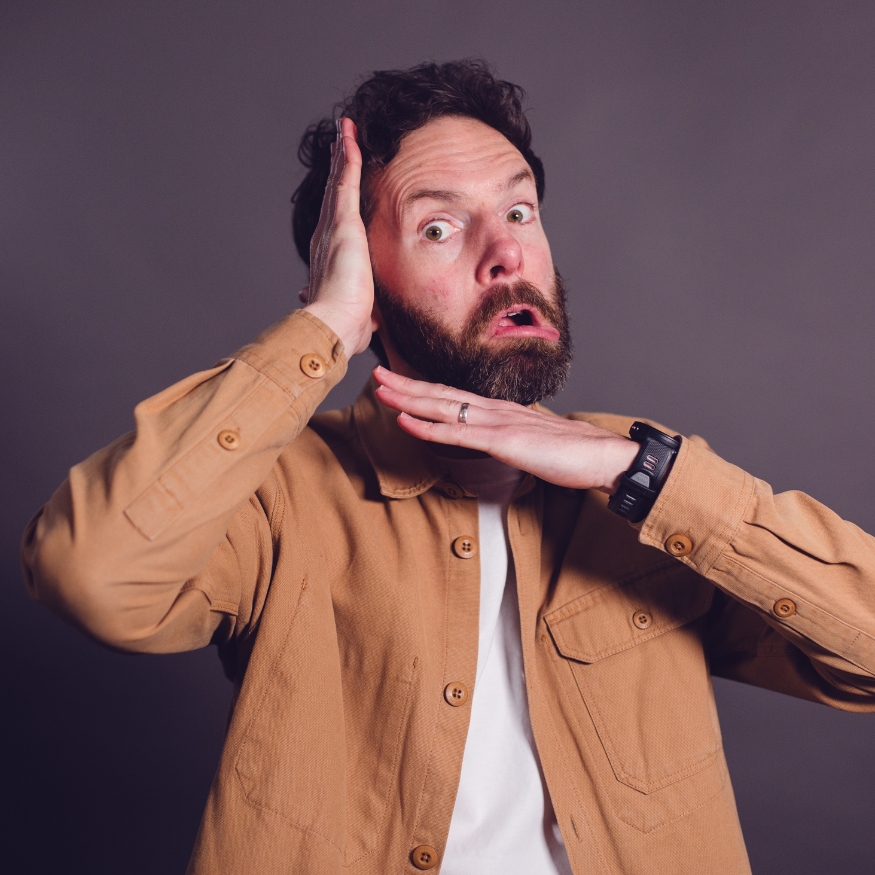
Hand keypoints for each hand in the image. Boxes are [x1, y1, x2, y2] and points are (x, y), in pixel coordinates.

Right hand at [302, 118, 375, 355]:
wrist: (333, 326)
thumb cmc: (346, 327)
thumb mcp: (362, 315)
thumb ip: (366, 313)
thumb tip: (369, 323)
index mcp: (331, 257)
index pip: (337, 219)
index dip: (339, 199)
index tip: (342, 182)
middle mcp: (326, 238)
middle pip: (334, 195)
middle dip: (338, 168)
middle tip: (340, 142)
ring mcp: (332, 228)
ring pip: (338, 182)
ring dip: (342, 154)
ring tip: (345, 129)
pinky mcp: (343, 224)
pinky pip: (346, 182)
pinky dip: (347, 157)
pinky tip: (348, 135)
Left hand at [374, 367, 639, 492]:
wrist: (605, 456)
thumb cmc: (574, 453)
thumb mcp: (532, 442)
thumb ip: (509, 438)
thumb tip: (493, 441)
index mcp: (501, 410)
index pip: (455, 395)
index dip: (423, 388)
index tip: (398, 381)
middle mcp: (495, 409)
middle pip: (442, 393)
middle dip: (405, 384)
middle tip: (374, 373)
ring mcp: (498, 423)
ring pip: (444, 407)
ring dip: (408, 397)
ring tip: (380, 388)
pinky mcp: (504, 441)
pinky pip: (458, 433)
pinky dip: (428, 426)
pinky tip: (405, 420)